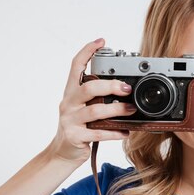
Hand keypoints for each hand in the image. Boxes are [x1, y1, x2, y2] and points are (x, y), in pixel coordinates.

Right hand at [47, 38, 136, 164]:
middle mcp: (68, 103)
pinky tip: (125, 132)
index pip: (75, 66)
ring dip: (116, 110)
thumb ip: (97, 98)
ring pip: (95, 111)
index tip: (101, 41)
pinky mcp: (75, 137)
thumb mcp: (83, 108)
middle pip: (88, 88)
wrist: (62, 153)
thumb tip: (124, 91)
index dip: (87, 51)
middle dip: (110, 85)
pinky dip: (114, 132)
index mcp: (71, 92)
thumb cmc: (78, 128)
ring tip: (131, 110)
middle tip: (127, 88)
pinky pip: (98, 133)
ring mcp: (70, 120)